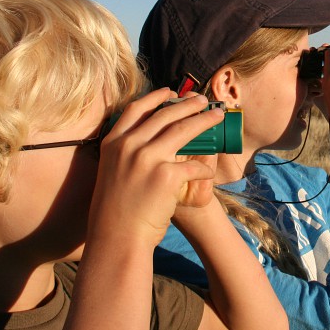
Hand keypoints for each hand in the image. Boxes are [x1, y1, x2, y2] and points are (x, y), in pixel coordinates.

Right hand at [88, 89, 223, 245]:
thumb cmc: (116, 210)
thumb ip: (127, 152)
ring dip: (203, 120)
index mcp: (113, 143)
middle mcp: (128, 146)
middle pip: (164, 115)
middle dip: (187, 105)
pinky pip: (193, 166)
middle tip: (202, 100)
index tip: (170, 92)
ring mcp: (147, 159)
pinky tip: (209, 170)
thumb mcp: (113, 172)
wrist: (117, 237)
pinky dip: (203, 168)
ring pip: (183, 131)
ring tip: (216, 115)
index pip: (135, 109)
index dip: (154, 97)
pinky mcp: (165, 175)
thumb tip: (152, 137)